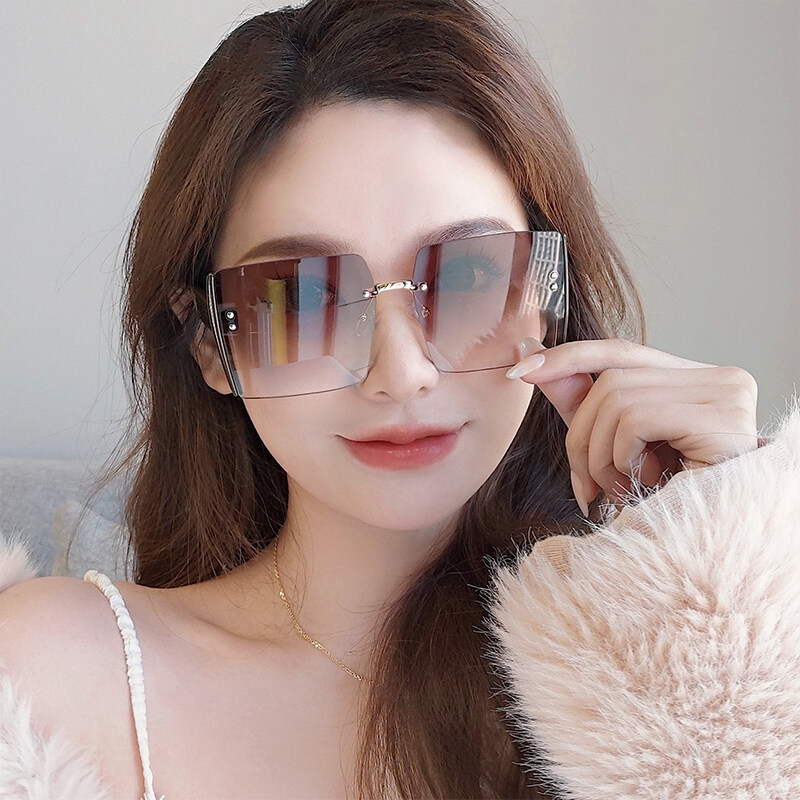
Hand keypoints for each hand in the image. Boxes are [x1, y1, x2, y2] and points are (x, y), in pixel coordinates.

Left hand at [506, 337, 759, 515]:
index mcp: (697, 380)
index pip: (621, 352)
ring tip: (621, 490)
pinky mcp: (724, 418)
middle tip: (587, 487)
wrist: (709, 558)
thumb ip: (576, 398)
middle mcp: (720, 378)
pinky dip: (622, 457)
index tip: (520, 370)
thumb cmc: (667, 504)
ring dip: (600, 455)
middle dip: (582, 436)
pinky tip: (646, 484)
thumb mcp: (612, 445)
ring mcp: (727, 393)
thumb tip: (527, 352)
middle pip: (612, 380)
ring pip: (617, 399)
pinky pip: (636, 419)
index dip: (568, 358)